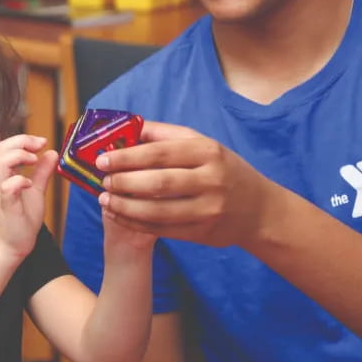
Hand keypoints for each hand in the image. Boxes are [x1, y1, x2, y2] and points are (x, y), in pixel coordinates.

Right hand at [0, 134, 56, 259]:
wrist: (13, 244)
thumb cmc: (21, 218)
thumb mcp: (36, 190)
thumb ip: (42, 172)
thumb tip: (51, 153)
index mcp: (8, 174)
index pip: (8, 145)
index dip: (24, 138)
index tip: (42, 142)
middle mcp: (2, 180)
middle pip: (1, 148)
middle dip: (21, 141)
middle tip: (38, 146)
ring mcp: (2, 192)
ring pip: (0, 163)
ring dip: (19, 157)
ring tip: (33, 161)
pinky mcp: (7, 205)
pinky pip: (7, 187)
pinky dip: (20, 181)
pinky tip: (30, 184)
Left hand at [96, 121, 273, 246]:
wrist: (259, 209)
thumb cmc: (224, 170)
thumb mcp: (204, 145)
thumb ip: (165, 136)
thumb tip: (127, 128)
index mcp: (208, 151)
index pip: (160, 153)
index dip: (127, 157)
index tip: (103, 159)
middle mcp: (210, 180)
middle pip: (157, 182)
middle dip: (124, 182)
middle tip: (103, 180)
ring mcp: (207, 209)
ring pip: (157, 210)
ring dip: (125, 206)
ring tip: (106, 199)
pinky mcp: (202, 232)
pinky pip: (162, 229)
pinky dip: (136, 223)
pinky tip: (120, 215)